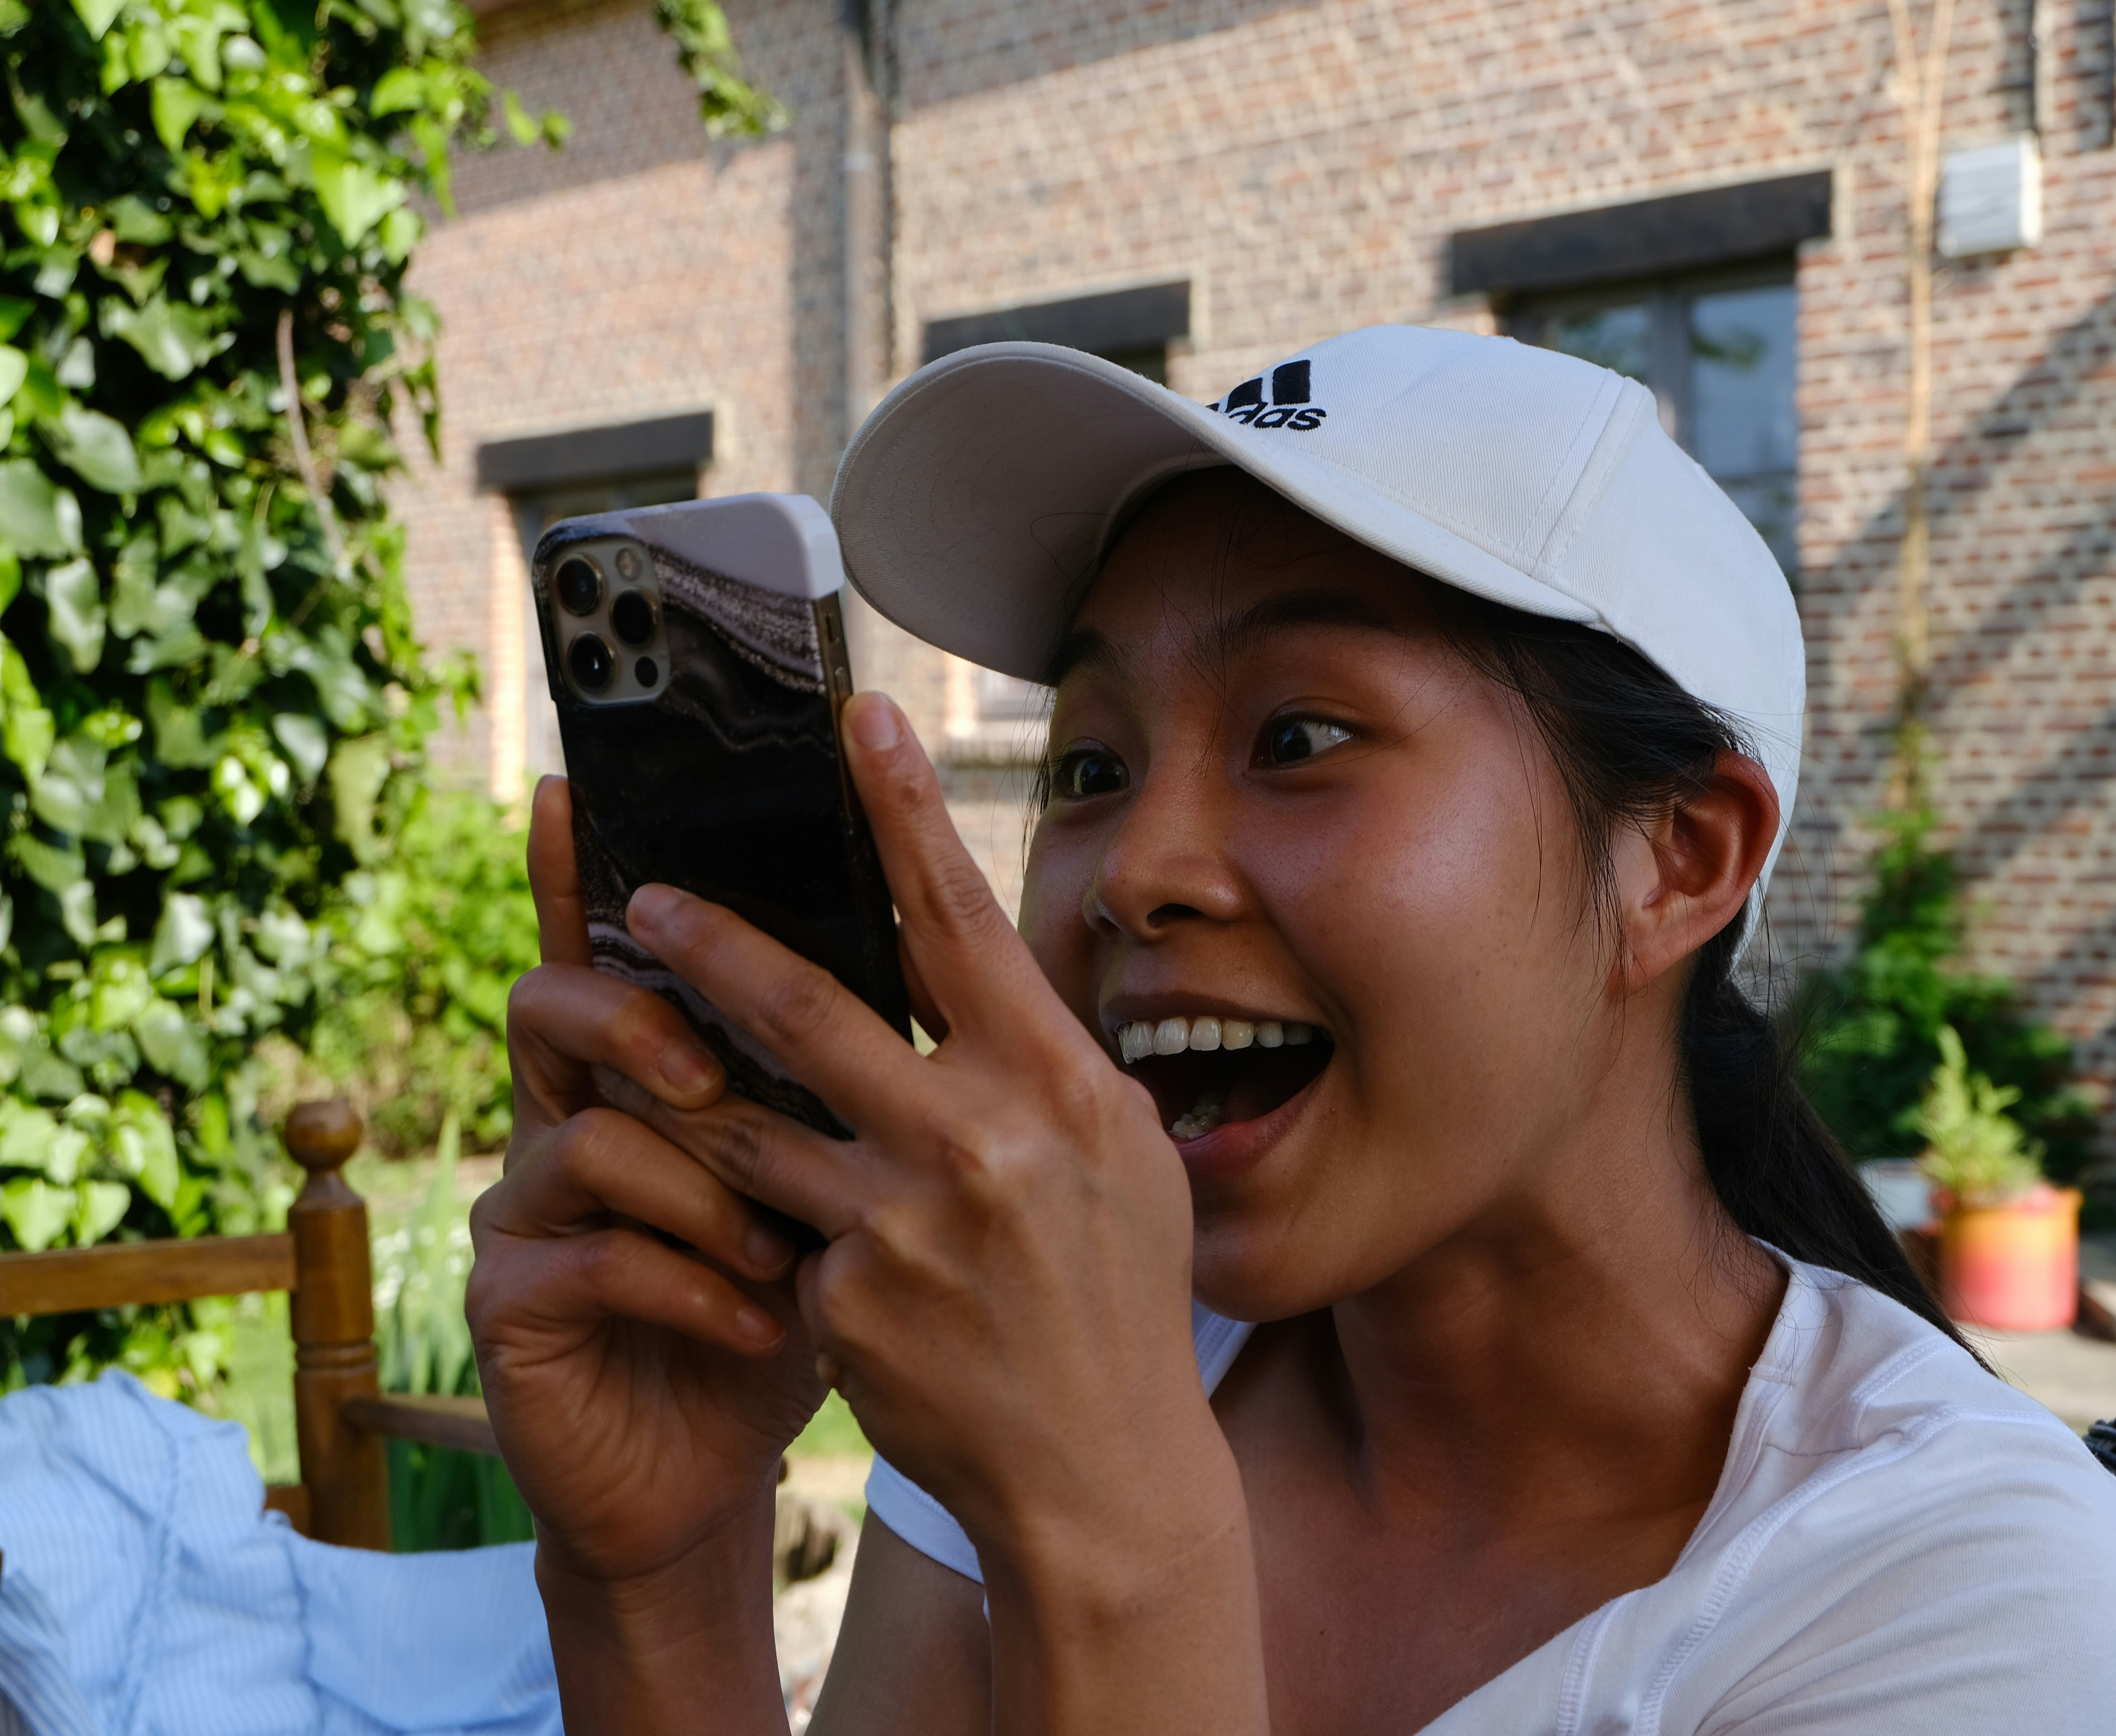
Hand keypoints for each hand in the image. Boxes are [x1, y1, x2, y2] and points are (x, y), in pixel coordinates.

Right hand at [467, 777, 825, 1593]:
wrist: (711, 1469)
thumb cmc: (781, 1312)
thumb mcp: (829, 1188)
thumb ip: (838, 1087)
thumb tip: (922, 962)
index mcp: (645, 1077)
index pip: (607, 950)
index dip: (578, 870)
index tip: (573, 785)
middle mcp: (568, 1118)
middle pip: (563, 1005)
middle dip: (643, 1022)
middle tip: (710, 1071)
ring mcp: (528, 1207)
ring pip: (588, 1134)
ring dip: (702, 1190)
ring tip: (780, 1252)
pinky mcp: (513, 1299)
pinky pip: (596, 1255)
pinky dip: (697, 1288)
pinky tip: (762, 1325)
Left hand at [612, 694, 1265, 1733]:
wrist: (1102, 1470)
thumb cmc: (1115, 1294)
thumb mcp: (1114, 1153)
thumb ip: (1034, 1060)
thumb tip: (953, 962)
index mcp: (1060, 1086)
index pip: (965, 919)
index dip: (905, 810)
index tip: (856, 719)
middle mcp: (981, 1140)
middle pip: (813, 1006)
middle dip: (716, 941)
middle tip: (645, 898)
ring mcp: (905, 1224)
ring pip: (750, 1122)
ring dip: (685, 1078)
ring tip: (637, 1051)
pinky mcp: (845, 1302)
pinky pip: (780, 1234)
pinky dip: (775, 1229)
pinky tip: (800, 1249)